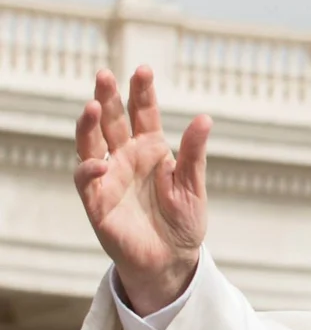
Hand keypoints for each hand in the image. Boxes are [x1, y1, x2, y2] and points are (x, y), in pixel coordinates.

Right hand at [73, 66, 210, 315]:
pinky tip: (100, 164)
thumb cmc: (183, 221)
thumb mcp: (194, 185)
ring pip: (91, 143)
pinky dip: (90, 170)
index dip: (142, 92)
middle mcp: (126, 156)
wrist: (172, 259)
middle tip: (105, 74)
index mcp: (152, 148)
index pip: (144, 113)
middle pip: (113, 120)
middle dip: (109, 96)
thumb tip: (205, 118)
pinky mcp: (97, 201)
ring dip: (89, 125)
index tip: (143, 70)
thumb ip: (194, 153)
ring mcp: (109, 176)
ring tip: (94, 106)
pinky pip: (86, 180)